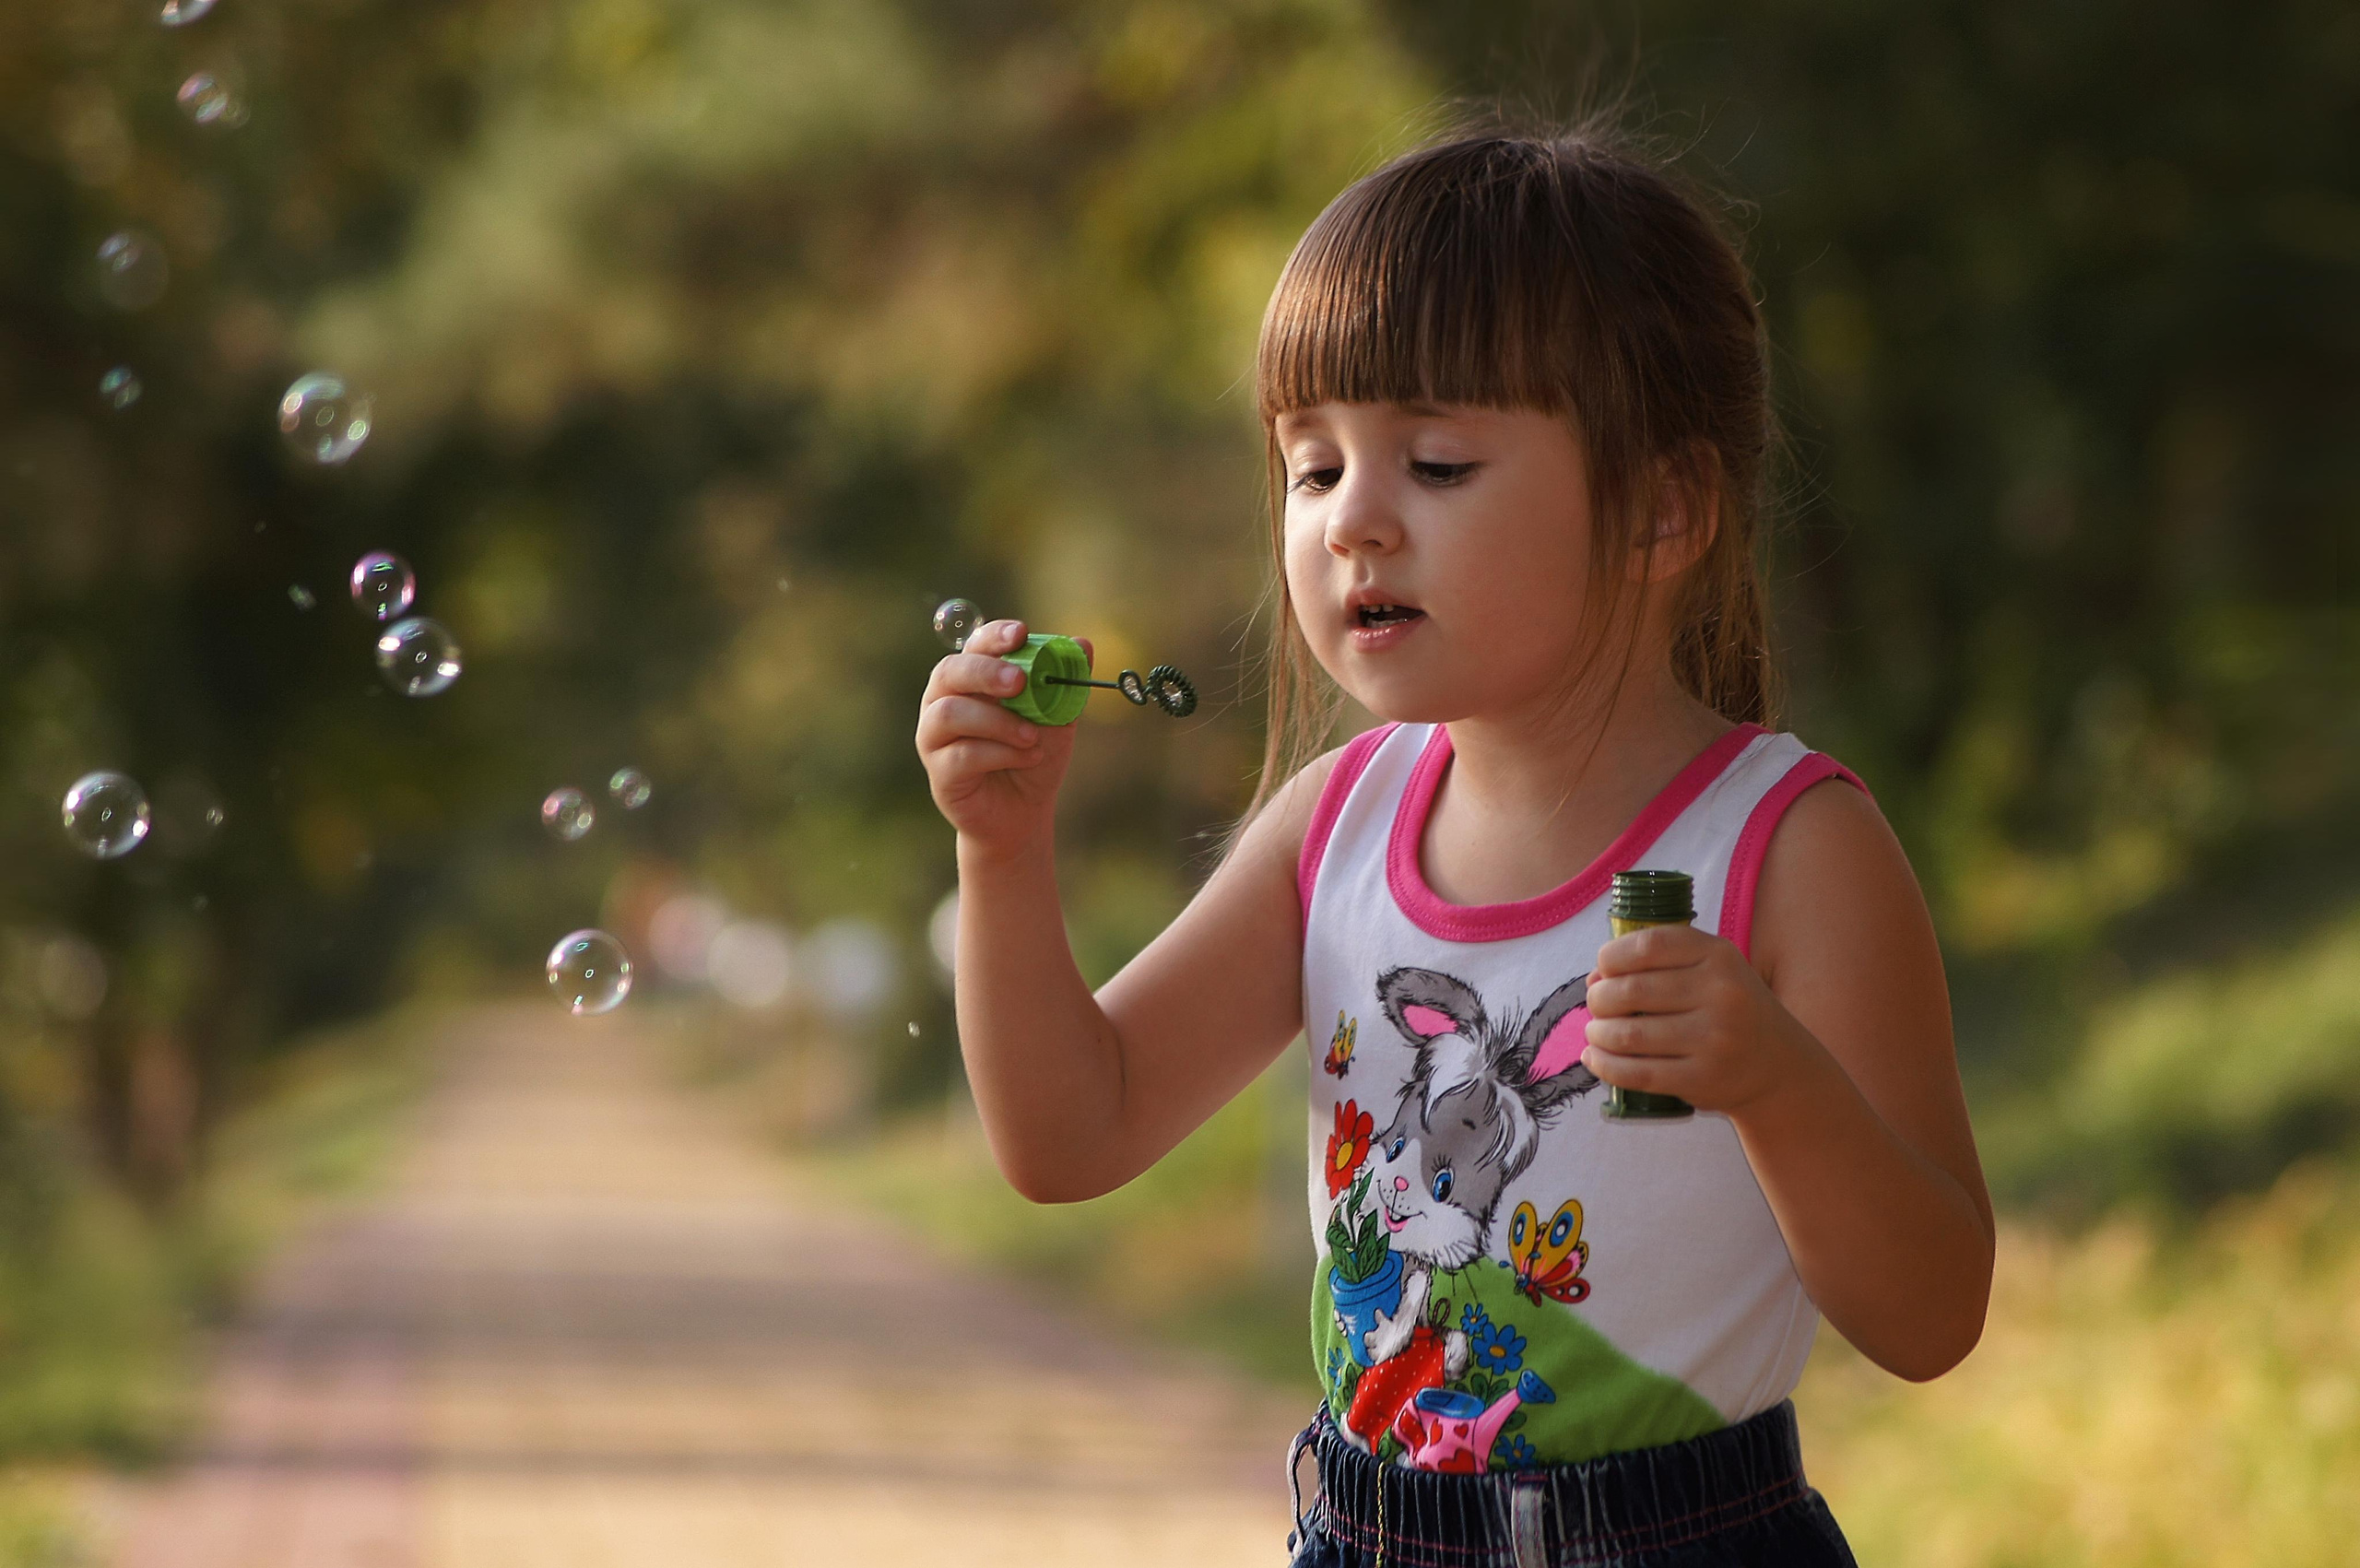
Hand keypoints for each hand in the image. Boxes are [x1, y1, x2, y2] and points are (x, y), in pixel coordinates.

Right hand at [916, 618, 1091, 860]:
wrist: (1022, 811)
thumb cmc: (1033, 754)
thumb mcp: (1058, 717)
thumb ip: (1065, 682)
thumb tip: (1083, 644)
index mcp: (971, 679)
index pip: (975, 645)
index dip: (994, 637)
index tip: (1020, 634)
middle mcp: (943, 701)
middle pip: (950, 672)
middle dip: (986, 672)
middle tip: (1019, 682)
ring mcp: (935, 737)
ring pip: (952, 713)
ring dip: (998, 721)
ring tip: (1032, 737)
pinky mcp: (939, 772)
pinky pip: (963, 754)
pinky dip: (1000, 753)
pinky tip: (1028, 758)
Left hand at [1578, 924, 1821, 1117]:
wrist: (1778, 1065)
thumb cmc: (1730, 1009)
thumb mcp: (1711, 970)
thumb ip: (1659, 963)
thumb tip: (1595, 978)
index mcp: (1718, 956)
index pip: (1647, 946)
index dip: (1611, 957)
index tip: (1603, 970)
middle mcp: (1721, 994)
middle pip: (1630, 990)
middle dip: (1598, 999)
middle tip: (1596, 1006)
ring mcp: (1713, 1039)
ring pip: (1628, 1034)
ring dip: (1598, 1033)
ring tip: (1594, 1032)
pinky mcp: (1702, 1079)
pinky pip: (1637, 1073)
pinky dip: (1605, 1066)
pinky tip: (1594, 1058)